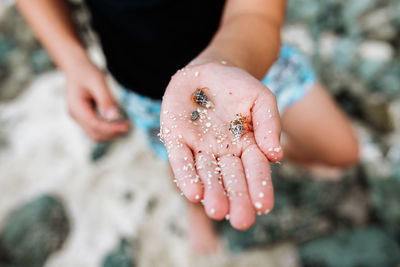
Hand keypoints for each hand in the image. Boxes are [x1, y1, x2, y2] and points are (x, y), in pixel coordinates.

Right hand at [65, 61, 129, 140]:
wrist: (75, 66)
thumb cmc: (86, 71)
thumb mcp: (98, 81)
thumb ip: (105, 99)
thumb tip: (113, 116)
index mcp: (76, 107)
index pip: (94, 124)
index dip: (111, 128)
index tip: (126, 126)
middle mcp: (75, 115)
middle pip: (94, 133)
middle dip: (112, 133)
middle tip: (128, 126)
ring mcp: (78, 117)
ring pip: (95, 134)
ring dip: (110, 133)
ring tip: (125, 125)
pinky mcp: (83, 117)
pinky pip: (96, 128)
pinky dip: (107, 129)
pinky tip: (118, 123)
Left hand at [161, 62, 282, 229]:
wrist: (207, 71)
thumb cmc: (238, 87)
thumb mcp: (261, 99)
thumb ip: (269, 124)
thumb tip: (277, 155)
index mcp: (247, 146)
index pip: (255, 170)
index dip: (260, 187)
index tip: (264, 206)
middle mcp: (223, 153)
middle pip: (231, 179)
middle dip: (236, 199)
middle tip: (241, 220)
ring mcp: (199, 148)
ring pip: (207, 174)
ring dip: (212, 193)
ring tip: (217, 211)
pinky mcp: (176, 140)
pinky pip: (181, 160)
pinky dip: (187, 176)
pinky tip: (194, 193)